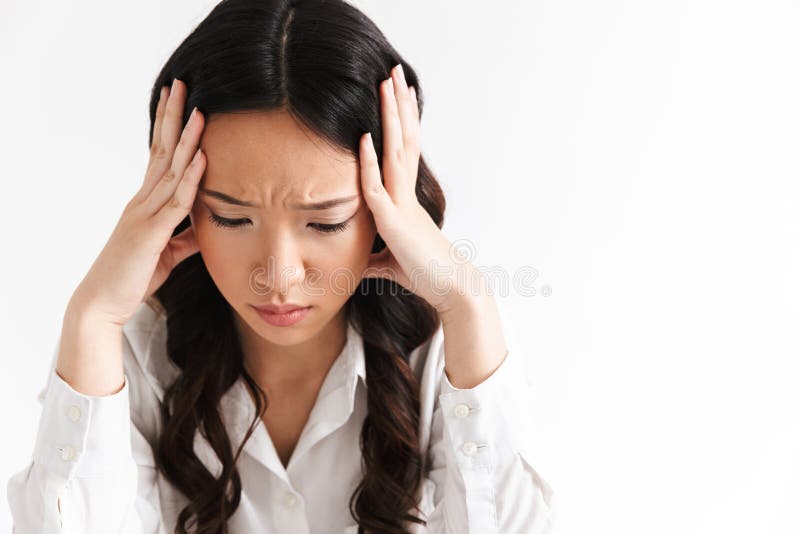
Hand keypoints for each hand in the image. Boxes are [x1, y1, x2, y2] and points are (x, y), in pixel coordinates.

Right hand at [72, 78, 205, 326]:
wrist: (103, 303)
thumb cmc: (133, 277)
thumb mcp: (167, 253)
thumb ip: (186, 237)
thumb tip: (206, 229)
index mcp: (145, 204)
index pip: (158, 157)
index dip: (169, 128)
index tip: (178, 101)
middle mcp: (142, 202)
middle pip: (161, 151)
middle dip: (172, 117)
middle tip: (182, 84)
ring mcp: (144, 214)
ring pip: (169, 169)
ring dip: (186, 140)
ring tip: (199, 110)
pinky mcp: (150, 233)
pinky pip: (175, 202)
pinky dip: (190, 179)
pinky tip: (202, 158)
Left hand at [360, 64, 471, 313]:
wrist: (451, 291)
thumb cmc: (426, 277)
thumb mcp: (391, 264)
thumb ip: (374, 258)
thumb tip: (362, 263)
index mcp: (406, 201)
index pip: (403, 152)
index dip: (401, 123)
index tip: (398, 96)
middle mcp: (407, 195)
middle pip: (404, 140)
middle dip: (398, 106)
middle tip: (394, 72)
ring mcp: (403, 205)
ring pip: (396, 152)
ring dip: (391, 117)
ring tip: (388, 83)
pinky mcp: (396, 223)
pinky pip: (378, 188)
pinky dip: (369, 163)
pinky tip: (363, 138)